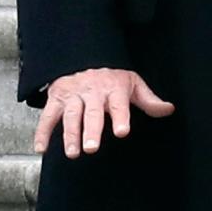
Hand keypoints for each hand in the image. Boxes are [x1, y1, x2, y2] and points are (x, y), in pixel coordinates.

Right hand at [34, 68, 174, 157]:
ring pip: (71, 115)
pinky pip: (47, 116)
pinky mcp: (56, 98)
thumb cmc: (113, 77)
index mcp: (115, 88)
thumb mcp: (133, 84)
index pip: (119, 104)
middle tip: (91, 148)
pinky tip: (41, 148)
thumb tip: (169, 110)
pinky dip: (42, 132)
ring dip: (70, 134)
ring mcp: (74, 95)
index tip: (122, 131)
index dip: (121, 117)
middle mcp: (94, 91)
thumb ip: (149, 100)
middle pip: (92, 112)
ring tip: (73, 153)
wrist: (85, 57)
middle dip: (91, 130)